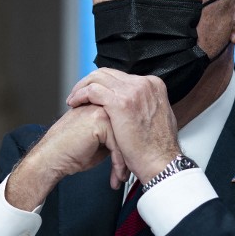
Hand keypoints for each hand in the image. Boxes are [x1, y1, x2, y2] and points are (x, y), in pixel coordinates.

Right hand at [5, 104, 127, 210]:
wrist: (50, 159)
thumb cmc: (70, 153)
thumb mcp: (97, 143)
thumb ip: (114, 136)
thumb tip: (133, 142)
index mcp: (99, 107)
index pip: (125, 124)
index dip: (129, 145)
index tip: (129, 164)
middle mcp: (100, 105)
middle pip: (128, 129)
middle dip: (130, 154)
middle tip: (129, 173)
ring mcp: (100, 110)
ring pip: (126, 136)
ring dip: (126, 161)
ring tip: (122, 177)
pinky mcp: (99, 120)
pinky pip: (119, 143)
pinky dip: (119, 163)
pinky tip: (116, 175)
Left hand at [65, 69, 180, 182]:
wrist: (160, 162)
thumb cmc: (157, 148)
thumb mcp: (157, 117)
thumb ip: (145, 105)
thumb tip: (134, 104)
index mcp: (153, 85)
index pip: (120, 76)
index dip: (103, 84)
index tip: (94, 94)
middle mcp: (144, 84)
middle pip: (108, 73)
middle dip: (89, 82)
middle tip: (78, 95)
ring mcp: (133, 91)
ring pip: (97, 78)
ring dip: (81, 87)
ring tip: (74, 100)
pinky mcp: (120, 102)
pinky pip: (92, 90)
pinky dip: (80, 95)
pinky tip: (74, 103)